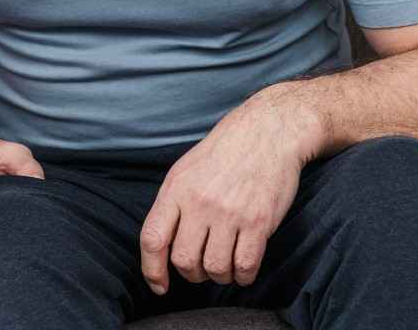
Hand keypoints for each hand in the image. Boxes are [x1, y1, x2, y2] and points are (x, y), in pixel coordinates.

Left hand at [139, 89, 321, 293]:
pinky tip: (244, 267)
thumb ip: (172, 205)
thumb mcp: (185, 171)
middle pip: (184, 260)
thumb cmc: (224, 154)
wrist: (266, 132)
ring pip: (215, 269)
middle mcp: (200, 202)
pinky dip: (243, 275)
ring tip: (225, 265)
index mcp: (176, 189)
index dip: (151, 269)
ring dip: (219, 276)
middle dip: (191, 273)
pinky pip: (246, 266)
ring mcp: (230, 213)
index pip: (152, 238)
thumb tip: (162, 245)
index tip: (159, 285)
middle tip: (201, 267)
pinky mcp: (259, 222)